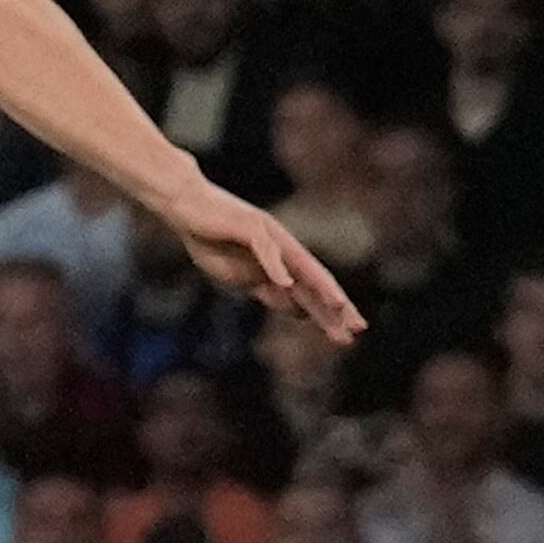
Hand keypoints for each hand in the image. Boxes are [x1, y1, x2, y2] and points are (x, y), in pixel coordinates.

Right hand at [170, 181, 364, 338]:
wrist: (185, 205)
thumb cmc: (210, 239)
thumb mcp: (240, 277)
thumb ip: (268, 290)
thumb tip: (298, 308)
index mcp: (280, 263)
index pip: (310, 292)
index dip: (328, 314)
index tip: (347, 337)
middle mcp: (282, 248)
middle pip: (314, 281)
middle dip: (335, 307)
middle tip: (358, 329)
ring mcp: (269, 235)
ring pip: (300, 264)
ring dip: (319, 286)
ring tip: (338, 306)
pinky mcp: (249, 226)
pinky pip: (265, 249)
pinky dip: (275, 267)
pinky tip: (286, 285)